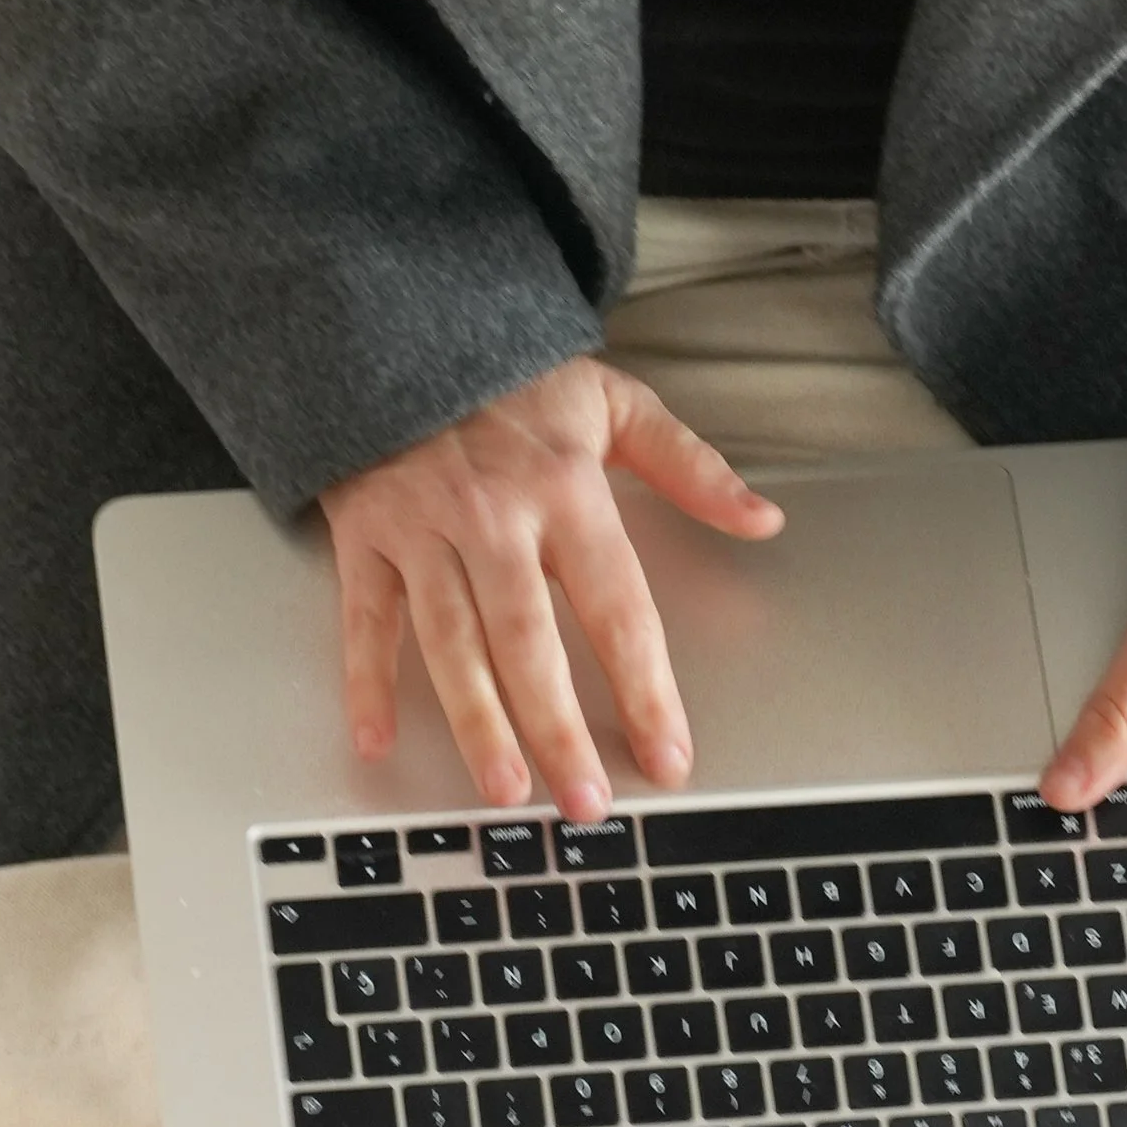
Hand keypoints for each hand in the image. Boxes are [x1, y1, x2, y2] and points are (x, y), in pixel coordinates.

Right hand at [317, 358, 783, 823]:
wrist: (400, 324)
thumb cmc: (512, 379)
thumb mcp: (613, 403)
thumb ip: (690, 467)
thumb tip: (762, 519)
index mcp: (566, 492)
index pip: (618, 608)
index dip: (644, 688)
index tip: (667, 754)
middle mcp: (494, 519)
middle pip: (530, 641)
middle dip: (560, 728)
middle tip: (585, 802)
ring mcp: (423, 531)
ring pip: (451, 642)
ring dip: (477, 721)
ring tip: (504, 788)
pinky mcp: (364, 537)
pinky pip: (365, 620)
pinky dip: (365, 682)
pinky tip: (378, 739)